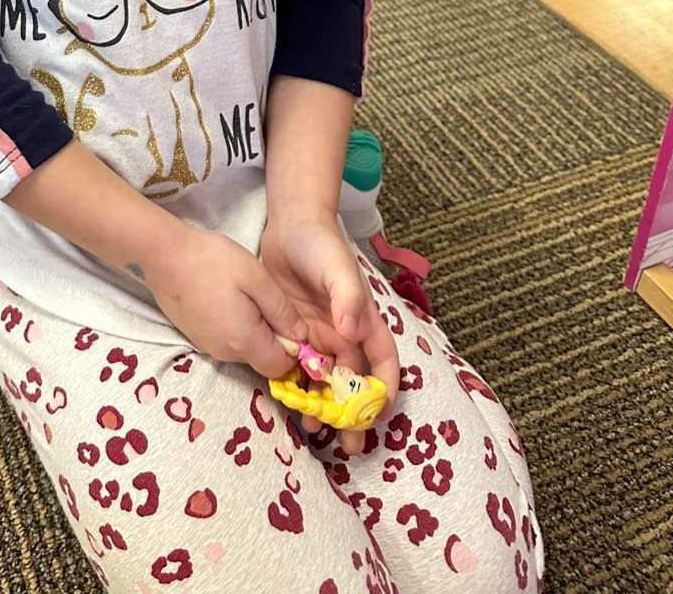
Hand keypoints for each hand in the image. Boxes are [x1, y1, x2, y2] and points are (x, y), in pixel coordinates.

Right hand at [143, 226, 305, 380]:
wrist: (164, 255)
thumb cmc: (213, 262)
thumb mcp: (257, 278)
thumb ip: (282, 311)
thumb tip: (301, 336)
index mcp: (244, 342)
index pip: (280, 367)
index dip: (292, 348)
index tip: (288, 319)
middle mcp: (225, 354)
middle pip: (261, 358)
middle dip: (272, 336)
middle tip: (264, 299)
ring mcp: (207, 347)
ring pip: (243, 349)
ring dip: (252, 329)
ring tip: (244, 293)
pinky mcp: (195, 336)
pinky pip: (226, 340)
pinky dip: (233, 325)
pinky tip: (226, 296)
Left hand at [261, 213, 399, 452]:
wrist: (288, 227)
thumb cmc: (321, 244)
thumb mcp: (337, 267)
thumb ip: (346, 297)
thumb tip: (352, 332)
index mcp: (363, 322)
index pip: (383, 363)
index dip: (385, 391)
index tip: (377, 415)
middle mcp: (344, 335)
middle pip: (354, 383)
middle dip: (354, 415)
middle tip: (349, 445)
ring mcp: (318, 338)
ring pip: (326, 383)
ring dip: (323, 408)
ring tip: (313, 430)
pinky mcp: (293, 335)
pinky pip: (297, 369)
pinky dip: (296, 389)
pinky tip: (288, 405)